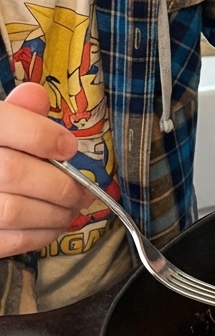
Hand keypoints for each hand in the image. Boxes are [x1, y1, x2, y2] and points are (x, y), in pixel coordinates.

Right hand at [0, 83, 91, 258]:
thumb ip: (16, 114)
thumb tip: (34, 95)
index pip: (3, 124)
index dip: (42, 136)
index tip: (69, 147)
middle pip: (13, 171)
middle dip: (61, 183)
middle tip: (84, 190)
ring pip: (13, 210)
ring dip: (56, 212)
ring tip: (72, 208)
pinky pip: (10, 240)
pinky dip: (40, 235)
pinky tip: (53, 225)